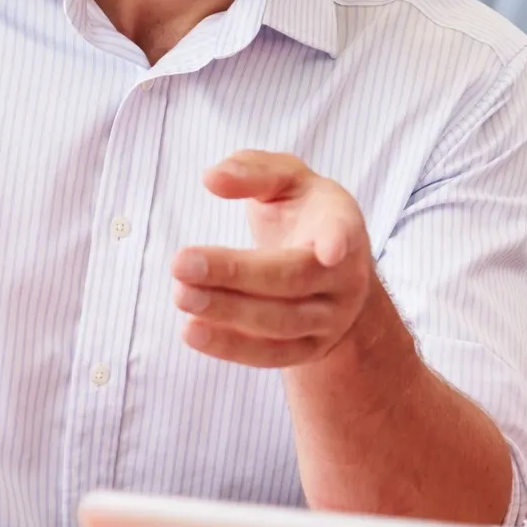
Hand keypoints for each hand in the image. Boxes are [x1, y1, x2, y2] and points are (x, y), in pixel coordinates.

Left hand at [173, 151, 375, 367]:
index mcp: (341, 223)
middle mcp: (345, 276)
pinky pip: (271, 356)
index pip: (341, 232)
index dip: (336, 241)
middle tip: (181, 264)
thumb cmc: (304, 212)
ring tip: (181, 295)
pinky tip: (192, 331)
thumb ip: (252, 171)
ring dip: (226, 312)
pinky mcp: (311, 349)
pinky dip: (230, 346)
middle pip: (293, 279)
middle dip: (236, 274)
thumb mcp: (287, 179)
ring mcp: (331, 318)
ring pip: (280, 323)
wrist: (334, 268)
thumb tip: (212, 178)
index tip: (330, 249)